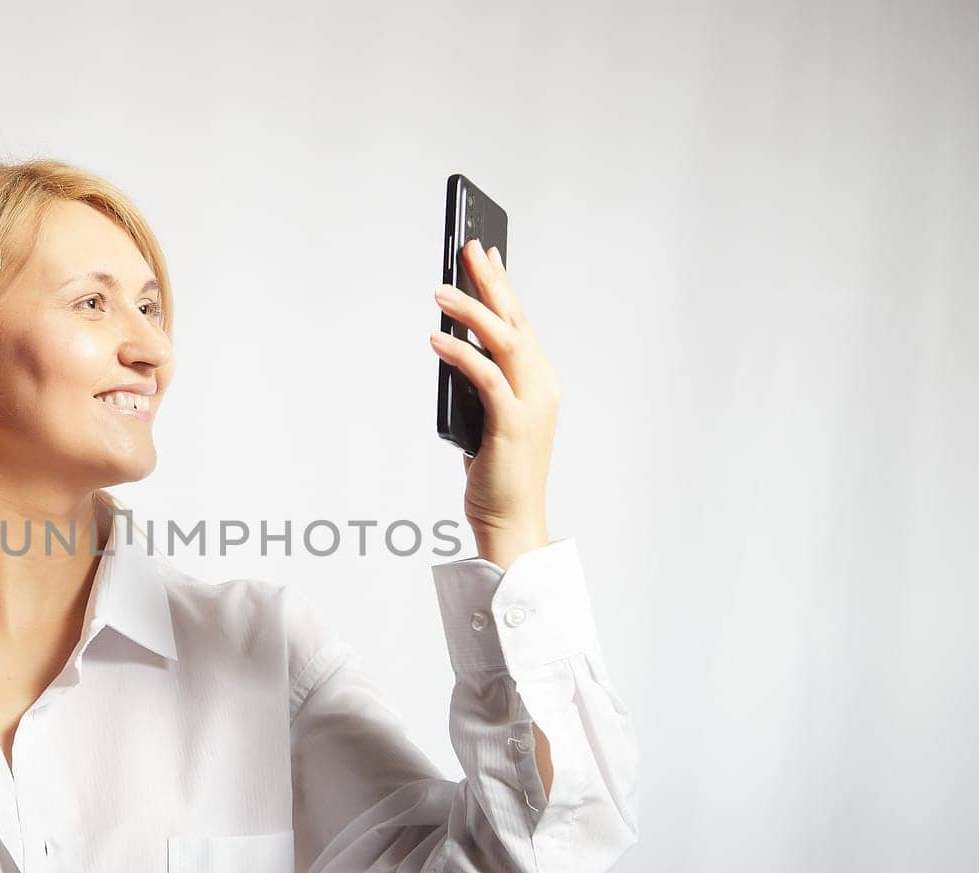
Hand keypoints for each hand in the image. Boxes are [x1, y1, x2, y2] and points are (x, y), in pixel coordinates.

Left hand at [429, 238, 560, 567]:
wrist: (512, 520)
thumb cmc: (498, 472)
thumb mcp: (487, 416)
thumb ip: (480, 384)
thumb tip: (450, 347)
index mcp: (540, 382)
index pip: (520, 323)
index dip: (503, 287)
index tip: (486, 255)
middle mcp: (542, 386)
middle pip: (515, 321)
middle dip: (491, 281)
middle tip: (468, 248)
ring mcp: (531, 404)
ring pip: (503, 342)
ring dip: (470, 312)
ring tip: (439, 291)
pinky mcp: (513, 424)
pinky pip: (485, 377)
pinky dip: (461, 354)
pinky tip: (436, 339)